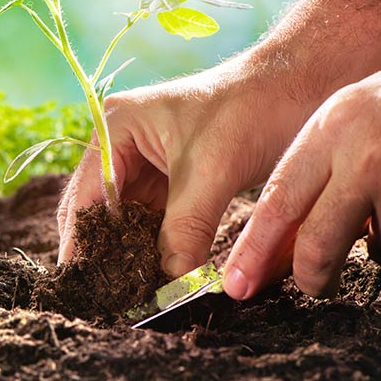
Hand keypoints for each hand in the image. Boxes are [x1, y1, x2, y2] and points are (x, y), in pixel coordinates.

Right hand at [57, 69, 300, 274]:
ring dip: (127, 249)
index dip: (82, 237)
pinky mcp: (170, 177)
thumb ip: (185, 228)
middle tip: (102, 293)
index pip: (89, 192)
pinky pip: (150, 218)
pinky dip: (151, 244)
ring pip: (124, 216)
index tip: (80, 279)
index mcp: (117, 126)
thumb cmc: (252, 109)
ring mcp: (144, 160)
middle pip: (98, 206)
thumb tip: (170, 282)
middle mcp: (121, 141)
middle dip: (100, 246)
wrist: (300, 87)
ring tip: (124, 289)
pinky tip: (152, 272)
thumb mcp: (213, 171)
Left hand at [224, 59, 380, 298]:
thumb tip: (280, 240)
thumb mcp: (348, 115)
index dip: (254, 250)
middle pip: (317, 245)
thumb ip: (314, 167)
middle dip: (312, 277)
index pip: (278, 202)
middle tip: (314, 285)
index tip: (237, 284)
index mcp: (331, 131)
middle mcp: (363, 159)